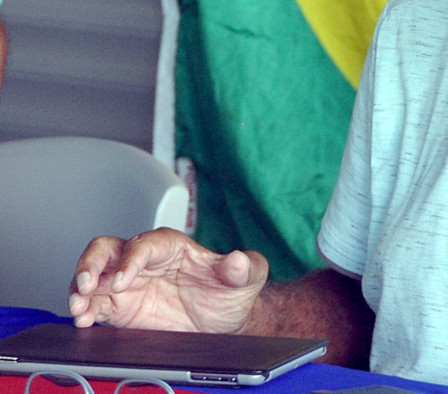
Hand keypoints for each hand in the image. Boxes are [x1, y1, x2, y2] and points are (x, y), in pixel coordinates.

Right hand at [69, 228, 268, 332]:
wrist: (226, 323)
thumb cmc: (232, 293)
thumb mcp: (248, 278)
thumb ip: (245, 267)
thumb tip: (238, 260)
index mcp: (173, 247)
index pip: (145, 244)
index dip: (131, 259)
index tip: (125, 279)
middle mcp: (146, 261)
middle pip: (109, 249)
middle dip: (93, 263)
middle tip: (86, 285)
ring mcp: (131, 284)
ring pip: (96, 275)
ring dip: (81, 288)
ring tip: (79, 307)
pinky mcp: (122, 308)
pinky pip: (96, 304)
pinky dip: (85, 310)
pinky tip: (83, 319)